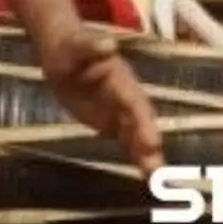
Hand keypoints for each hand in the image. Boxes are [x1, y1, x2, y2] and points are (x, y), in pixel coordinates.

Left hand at [34, 21, 165, 176]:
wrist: (64, 53)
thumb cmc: (70, 47)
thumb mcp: (76, 46)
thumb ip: (91, 47)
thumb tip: (108, 44)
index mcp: (121, 80)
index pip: (135, 103)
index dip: (144, 122)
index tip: (152, 141)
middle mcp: (127, 98)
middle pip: (141, 123)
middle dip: (149, 145)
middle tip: (157, 170)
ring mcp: (121, 112)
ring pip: (137, 136)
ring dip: (147, 156)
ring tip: (155, 179)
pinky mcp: (112, 123)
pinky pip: (127, 141)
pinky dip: (136, 157)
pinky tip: (145, 176)